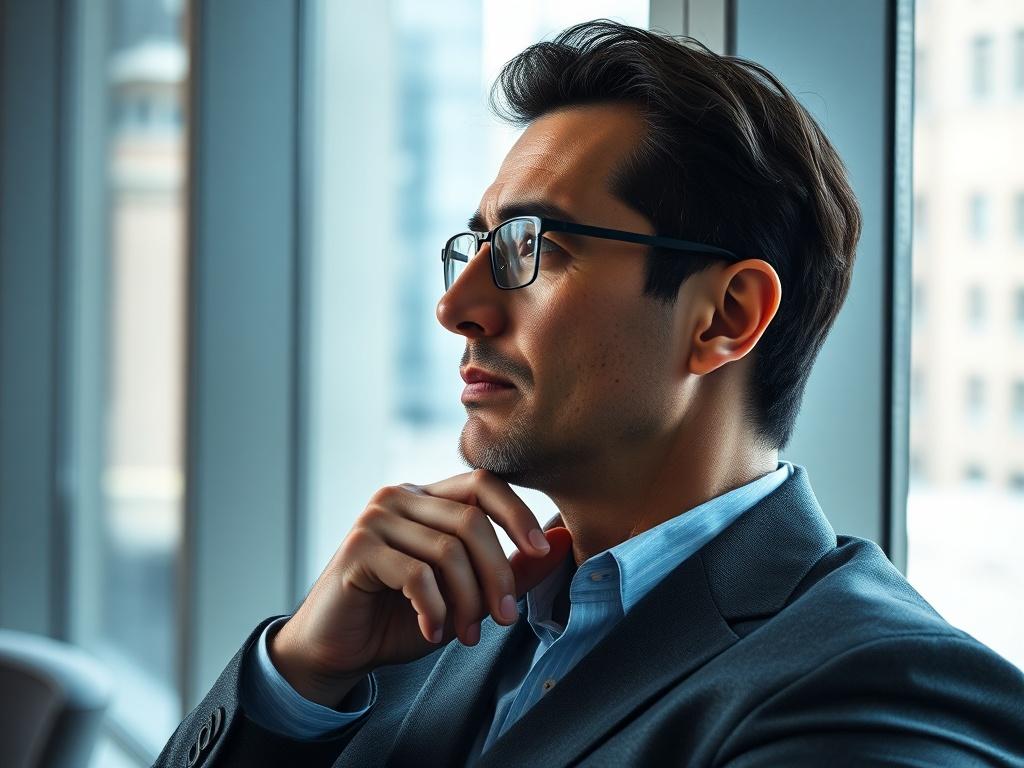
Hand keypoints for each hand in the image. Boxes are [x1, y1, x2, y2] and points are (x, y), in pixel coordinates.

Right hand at [269, 469, 572, 706]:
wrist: (339, 649)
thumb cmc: (402, 618)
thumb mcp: (467, 595)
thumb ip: (511, 570)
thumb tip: (564, 540)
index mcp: (428, 497)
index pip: (483, 484)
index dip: (517, 513)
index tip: (541, 550)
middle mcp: (400, 497)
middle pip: (471, 521)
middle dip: (497, 574)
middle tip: (504, 619)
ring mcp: (376, 518)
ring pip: (448, 550)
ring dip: (466, 601)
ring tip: (464, 634)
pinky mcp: (358, 548)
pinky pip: (416, 574)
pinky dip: (434, 609)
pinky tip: (432, 631)